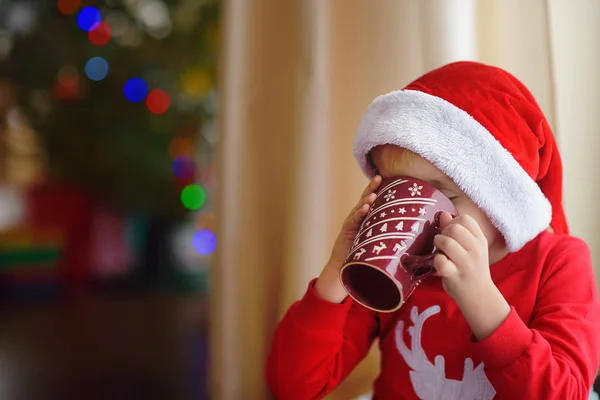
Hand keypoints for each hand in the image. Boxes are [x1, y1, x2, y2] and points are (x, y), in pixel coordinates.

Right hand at [314, 175, 381, 302]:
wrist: (345, 269)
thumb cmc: (365, 257)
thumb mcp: (380, 243)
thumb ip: (392, 237)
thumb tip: (417, 238)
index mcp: (368, 218)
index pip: (375, 201)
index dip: (381, 190)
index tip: (391, 180)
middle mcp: (359, 218)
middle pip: (366, 199)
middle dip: (372, 187)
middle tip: (379, 178)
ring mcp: (352, 223)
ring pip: (359, 208)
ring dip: (366, 200)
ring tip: (373, 193)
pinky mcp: (346, 231)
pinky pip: (353, 220)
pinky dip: (358, 213)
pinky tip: (364, 208)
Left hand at [433, 212, 509, 339]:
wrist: (479, 295)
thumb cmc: (470, 267)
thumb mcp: (469, 247)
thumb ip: (457, 230)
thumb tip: (443, 214)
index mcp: (480, 240)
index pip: (465, 219)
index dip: (453, 222)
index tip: (451, 233)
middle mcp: (475, 250)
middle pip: (454, 228)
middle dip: (443, 233)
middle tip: (442, 243)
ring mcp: (466, 263)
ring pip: (447, 242)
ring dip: (438, 244)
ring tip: (440, 251)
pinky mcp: (455, 276)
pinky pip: (441, 262)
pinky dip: (436, 261)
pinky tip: (440, 264)